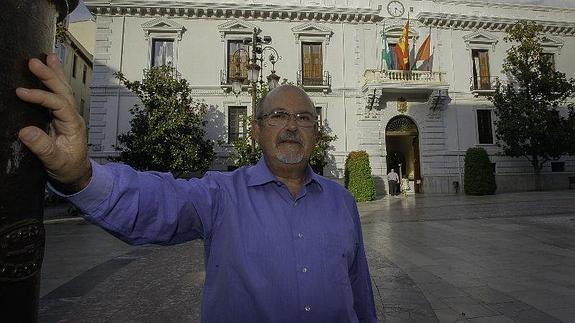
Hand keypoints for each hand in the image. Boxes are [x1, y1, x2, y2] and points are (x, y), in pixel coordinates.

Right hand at [17, 54, 90, 192]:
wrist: (76, 174)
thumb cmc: (68, 168)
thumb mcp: (55, 161)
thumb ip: (43, 147)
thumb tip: (26, 131)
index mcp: (73, 125)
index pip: (58, 104)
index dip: (40, 96)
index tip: (20, 92)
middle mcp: (72, 116)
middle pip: (62, 92)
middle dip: (49, 76)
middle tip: (33, 62)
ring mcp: (67, 115)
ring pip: (63, 90)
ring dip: (55, 73)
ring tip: (48, 56)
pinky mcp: (60, 116)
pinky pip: (58, 94)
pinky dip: (54, 80)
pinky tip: (51, 67)